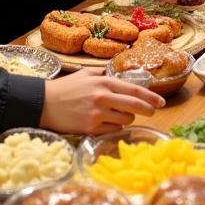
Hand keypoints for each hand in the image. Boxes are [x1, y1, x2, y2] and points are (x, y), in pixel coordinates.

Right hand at [40, 67, 164, 133]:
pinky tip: (107, 123)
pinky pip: (113, 130)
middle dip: (148, 109)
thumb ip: (104, 74)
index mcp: (104, 82)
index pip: (134, 90)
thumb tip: (120, 76)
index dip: (151, 97)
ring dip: (127, 118)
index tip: (161, 102)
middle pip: (135, 106)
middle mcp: (103, 97)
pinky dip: (114, 127)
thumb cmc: (65, 88)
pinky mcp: (91, 129)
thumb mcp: (85, 74)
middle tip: (152, 111)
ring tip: (118, 115)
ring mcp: (98, 114)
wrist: (43, 104)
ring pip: (126, 120)